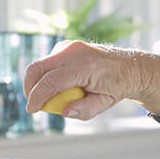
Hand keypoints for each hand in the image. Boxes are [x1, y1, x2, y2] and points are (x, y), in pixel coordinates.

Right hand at [23, 40, 159, 119]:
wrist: (130, 67)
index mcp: (86, 66)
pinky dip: (46, 75)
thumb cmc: (118, 85)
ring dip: (38, 82)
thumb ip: (85, 109)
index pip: (52, 81)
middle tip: (33, 104)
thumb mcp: (106, 102)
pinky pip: (47, 62)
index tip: (31, 110)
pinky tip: (59, 86)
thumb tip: (64, 112)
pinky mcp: (66, 46)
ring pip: (40, 64)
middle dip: (30, 88)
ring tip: (50, 97)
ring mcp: (69, 46)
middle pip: (37, 68)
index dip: (37, 97)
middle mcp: (75, 52)